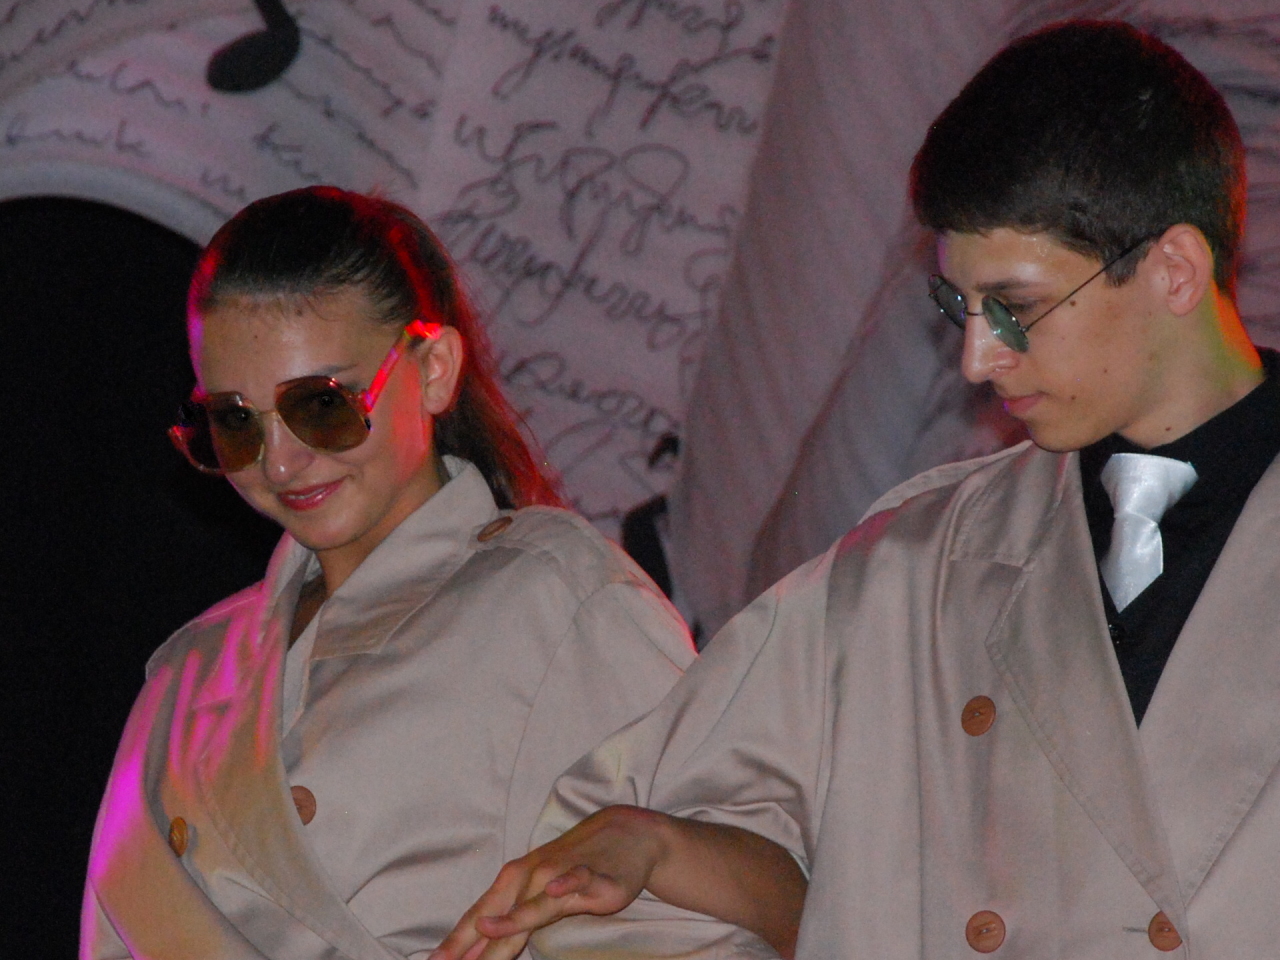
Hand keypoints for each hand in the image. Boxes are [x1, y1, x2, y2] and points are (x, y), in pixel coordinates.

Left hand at [431, 806, 667, 959]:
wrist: (624, 834)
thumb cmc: (573, 867)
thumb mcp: (540, 896)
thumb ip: (510, 924)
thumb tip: (475, 952)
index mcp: (514, 882)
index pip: (478, 916)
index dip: (455, 941)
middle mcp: (531, 877)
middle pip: (497, 912)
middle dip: (470, 941)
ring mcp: (560, 873)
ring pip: (534, 901)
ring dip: (512, 917)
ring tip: (487, 929)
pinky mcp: (594, 874)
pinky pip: (577, 879)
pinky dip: (565, 884)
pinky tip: (553, 891)